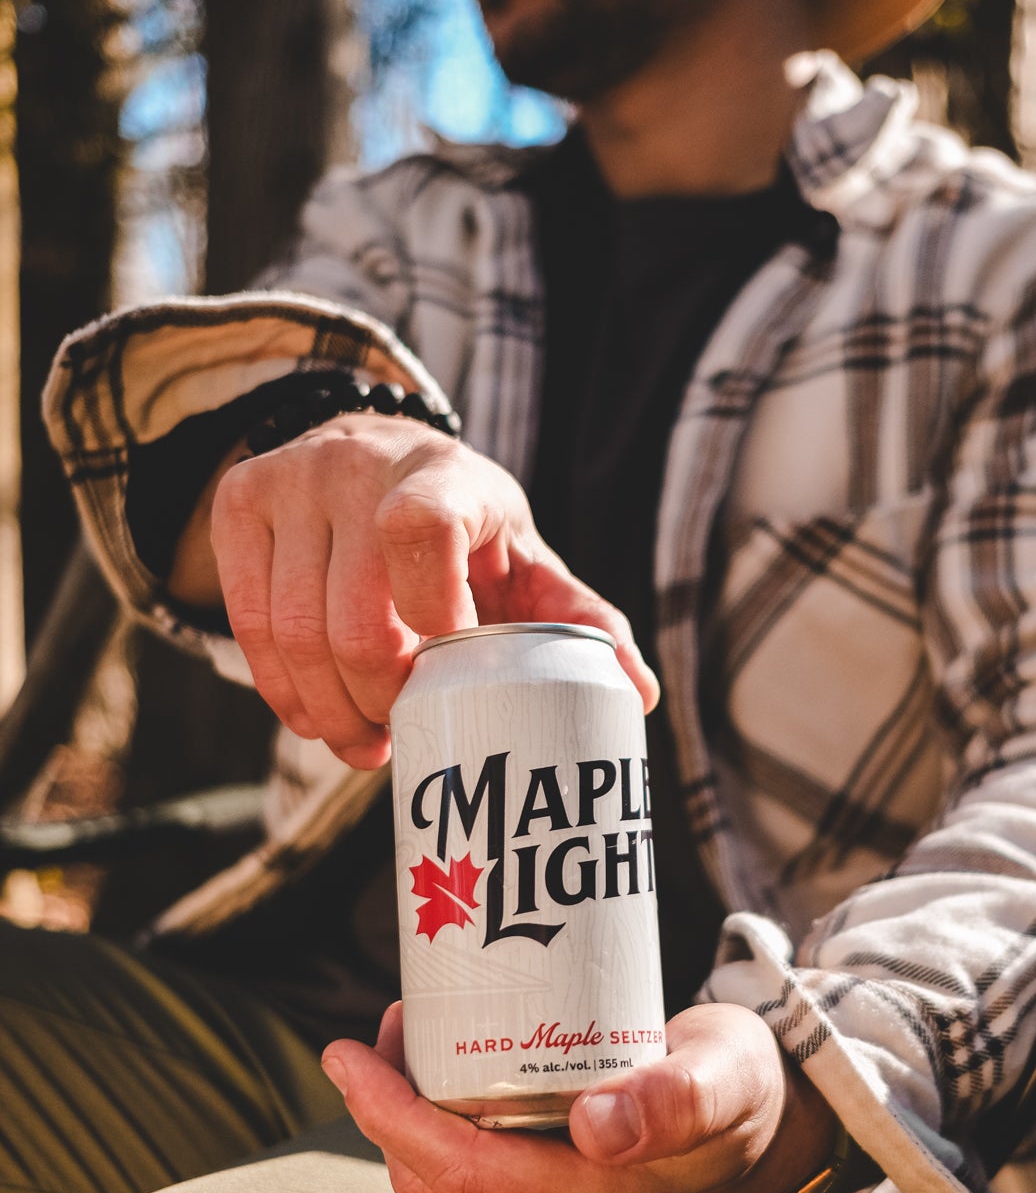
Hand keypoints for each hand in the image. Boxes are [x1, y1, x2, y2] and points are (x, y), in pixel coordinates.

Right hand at [177, 414, 656, 767]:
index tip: (444, 666)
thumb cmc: (468, 529)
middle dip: (376, 703)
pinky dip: (282, 688)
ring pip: (294, 634)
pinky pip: (248, 625)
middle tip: (398, 736)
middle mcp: (356, 465)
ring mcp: (290, 478)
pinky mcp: (240, 502)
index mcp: (443, 473)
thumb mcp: (527, 560)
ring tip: (361, 740)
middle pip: (352, 619)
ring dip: (327, 711)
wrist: (374, 451)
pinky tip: (314, 715)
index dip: (429, 612)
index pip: (421, 529)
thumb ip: (581, 621)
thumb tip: (638, 694)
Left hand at [320, 1002, 838, 1192]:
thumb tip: (600, 1128)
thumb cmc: (744, 1085)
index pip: (464, 1173)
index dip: (392, 1115)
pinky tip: (450, 1081)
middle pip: (438, 1186)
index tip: (349, 1051)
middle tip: (388, 1023)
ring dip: (408, 1123)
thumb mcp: (727, 1072)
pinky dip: (440, 1140)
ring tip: (416, 1038)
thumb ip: (679, 1098)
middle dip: (388, 1107)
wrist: (772, 1135)